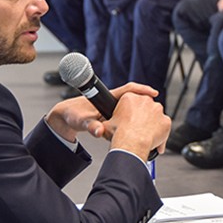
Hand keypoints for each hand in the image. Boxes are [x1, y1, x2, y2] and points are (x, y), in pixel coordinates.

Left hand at [44, 83, 158, 142]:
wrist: (66, 119)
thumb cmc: (73, 116)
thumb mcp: (81, 122)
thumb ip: (91, 126)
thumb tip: (99, 131)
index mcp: (107, 97)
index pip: (129, 89)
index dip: (142, 90)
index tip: (154, 92)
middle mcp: (112, 101)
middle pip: (134, 100)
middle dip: (146, 106)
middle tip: (157, 114)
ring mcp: (112, 109)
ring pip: (132, 110)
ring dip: (142, 116)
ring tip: (152, 126)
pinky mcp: (111, 117)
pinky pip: (127, 119)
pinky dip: (134, 124)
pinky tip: (140, 133)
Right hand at [106, 92, 170, 161]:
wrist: (132, 143)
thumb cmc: (120, 133)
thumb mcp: (107, 125)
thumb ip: (106, 123)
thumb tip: (100, 128)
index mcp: (130, 97)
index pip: (132, 99)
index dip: (131, 109)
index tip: (130, 116)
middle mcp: (145, 100)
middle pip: (145, 106)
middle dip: (142, 115)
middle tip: (137, 126)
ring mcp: (157, 110)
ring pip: (156, 115)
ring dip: (152, 122)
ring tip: (144, 134)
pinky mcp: (166, 121)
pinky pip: (164, 126)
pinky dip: (161, 132)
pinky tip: (154, 140)